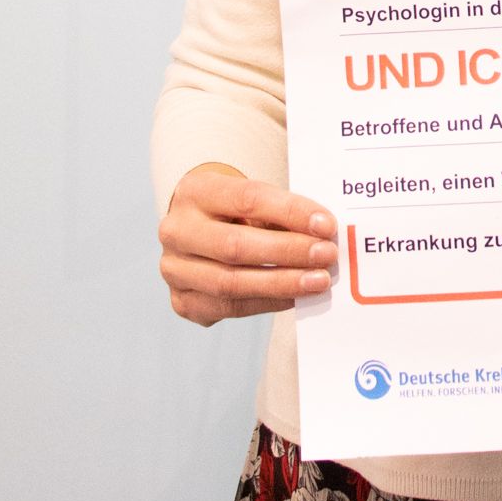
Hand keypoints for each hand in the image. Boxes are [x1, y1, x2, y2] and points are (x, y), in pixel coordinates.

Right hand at [158, 163, 338, 326]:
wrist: (201, 229)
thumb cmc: (237, 211)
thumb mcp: (254, 198)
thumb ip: (283, 212)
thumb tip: (324, 233)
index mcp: (196, 191)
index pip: (248, 199)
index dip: (291, 212)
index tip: (327, 225)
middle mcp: (176, 230)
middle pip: (235, 246)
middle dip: (288, 252)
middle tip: (327, 255)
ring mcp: (174, 269)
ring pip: (229, 283)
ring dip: (281, 283)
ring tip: (318, 281)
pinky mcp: (182, 301)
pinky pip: (228, 308)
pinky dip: (266, 303)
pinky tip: (294, 297)